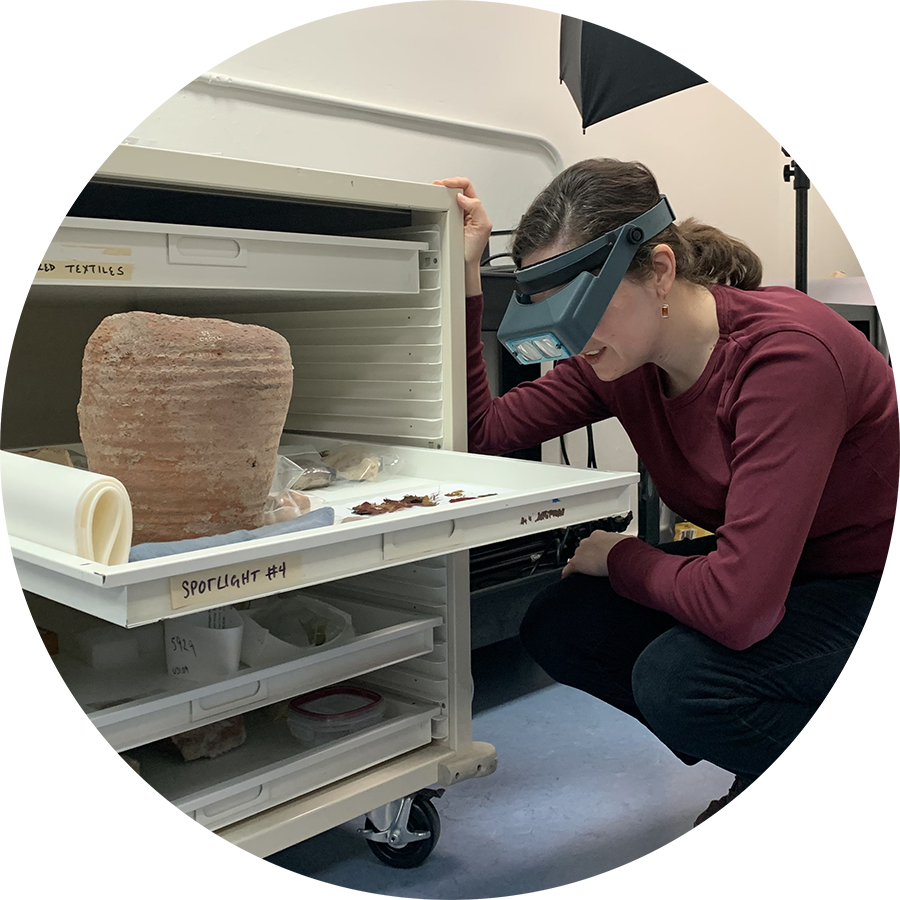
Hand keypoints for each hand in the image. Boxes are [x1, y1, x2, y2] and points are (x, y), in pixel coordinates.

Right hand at [433, 177, 491, 295]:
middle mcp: (466, 210)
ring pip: (447, 198)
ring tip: (434, 192)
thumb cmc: (473, 250)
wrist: (463, 265)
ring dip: (440, 193)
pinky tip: (434, 203)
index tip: (446, 184)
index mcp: (476, 209)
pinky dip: (437, 203)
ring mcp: (455, 216)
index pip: (467, 187)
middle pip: (456, 189)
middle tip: (436, 187)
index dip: (457, 182)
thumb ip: (476, 208)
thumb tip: (462, 197)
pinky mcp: (446, 222)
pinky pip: (441, 208)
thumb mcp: (483, 227)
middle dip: (446, 185)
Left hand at [561, 531, 632, 578]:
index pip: (593, 541)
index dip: (596, 549)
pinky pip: (568, 569)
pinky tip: (568, 578)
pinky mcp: (576, 563)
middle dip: (587, 556)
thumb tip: (632, 543)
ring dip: (580, 565)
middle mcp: (587, 542)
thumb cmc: (624, 549)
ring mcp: (580, 552)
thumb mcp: (627, 542)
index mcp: (599, 536)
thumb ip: (626, 542)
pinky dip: (567, 574)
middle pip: (583, 549)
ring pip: (576, 558)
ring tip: (585, 573)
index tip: (600, 554)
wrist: (618, 555)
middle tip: (594, 565)